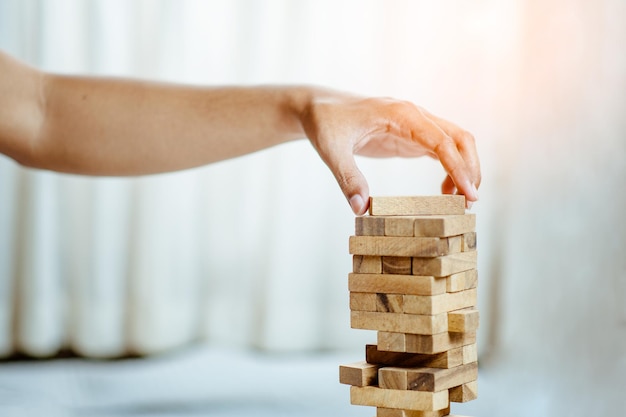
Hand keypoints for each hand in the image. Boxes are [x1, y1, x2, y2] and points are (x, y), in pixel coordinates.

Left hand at [300, 93, 480, 214]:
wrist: (319, 108)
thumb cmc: (325, 123)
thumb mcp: (331, 151)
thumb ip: (348, 178)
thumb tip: (361, 209)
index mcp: (401, 114)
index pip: (441, 141)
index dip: (459, 168)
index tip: (469, 194)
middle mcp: (414, 115)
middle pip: (460, 138)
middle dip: (471, 168)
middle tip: (470, 202)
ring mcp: (415, 124)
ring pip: (455, 142)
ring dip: (465, 169)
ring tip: (461, 201)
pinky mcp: (410, 135)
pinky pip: (441, 150)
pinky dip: (451, 169)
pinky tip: (445, 191)